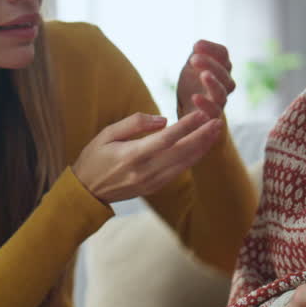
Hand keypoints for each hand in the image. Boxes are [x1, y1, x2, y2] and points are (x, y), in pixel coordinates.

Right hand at [72, 110, 222, 203]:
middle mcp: (145, 171)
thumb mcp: (106, 133)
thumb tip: (163, 119)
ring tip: (216, 132)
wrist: (86, 192)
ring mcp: (151, 182)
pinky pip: (178, 171)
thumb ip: (134, 123)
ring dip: (202, 148)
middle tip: (218, 121)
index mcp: (132, 155)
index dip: (186, 126)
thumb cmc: (93, 158)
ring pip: (184, 163)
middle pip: (181, 152)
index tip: (201, 114)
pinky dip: (192, 158)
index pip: (166, 139)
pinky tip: (201, 147)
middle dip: (202, 137)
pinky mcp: (154, 187)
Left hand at [176, 40, 235, 118]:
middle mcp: (225, 83)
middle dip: (210, 63)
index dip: (211, 49)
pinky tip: (195, 97)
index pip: (223, 54)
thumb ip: (196, 54)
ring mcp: (220, 100)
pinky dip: (206, 104)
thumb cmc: (192, 83)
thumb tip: (198, 45)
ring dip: (213, 83)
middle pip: (224, 71)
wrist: (188, 109)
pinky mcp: (213, 115)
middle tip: (193, 59)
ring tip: (203, 75)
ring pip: (221, 91)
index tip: (196, 45)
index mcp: (221, 67)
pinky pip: (214, 111)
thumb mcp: (192, 66)